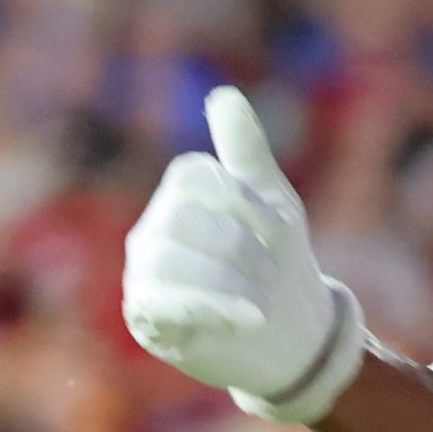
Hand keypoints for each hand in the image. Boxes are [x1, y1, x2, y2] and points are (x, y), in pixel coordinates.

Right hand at [122, 88, 366, 422]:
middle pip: (183, 219)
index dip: (240, 200)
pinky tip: (248, 319)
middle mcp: (150, 234)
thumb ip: (245, 149)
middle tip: (272, 273)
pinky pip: (168, 303)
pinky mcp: (147, 319)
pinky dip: (216, 308)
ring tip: (262, 302)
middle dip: (239, 247)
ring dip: (231, 282)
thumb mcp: (271, 202)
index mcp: (178, 199)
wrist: (289, 337)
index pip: (192, 176)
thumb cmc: (278, 262)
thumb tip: (223, 94)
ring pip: (173, 262)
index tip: (275, 226)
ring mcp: (143, 277)